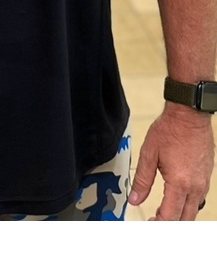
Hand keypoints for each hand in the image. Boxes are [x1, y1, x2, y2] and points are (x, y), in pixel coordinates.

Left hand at [128, 105, 214, 219]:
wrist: (189, 117)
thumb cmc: (169, 131)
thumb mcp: (148, 154)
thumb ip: (142, 180)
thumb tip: (135, 199)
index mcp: (180, 183)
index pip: (170, 215)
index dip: (159, 223)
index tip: (148, 223)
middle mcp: (196, 186)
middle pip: (186, 218)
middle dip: (170, 224)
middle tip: (155, 222)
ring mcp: (204, 182)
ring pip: (194, 210)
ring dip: (180, 216)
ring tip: (163, 214)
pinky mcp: (207, 177)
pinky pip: (199, 198)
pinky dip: (188, 205)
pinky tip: (177, 201)